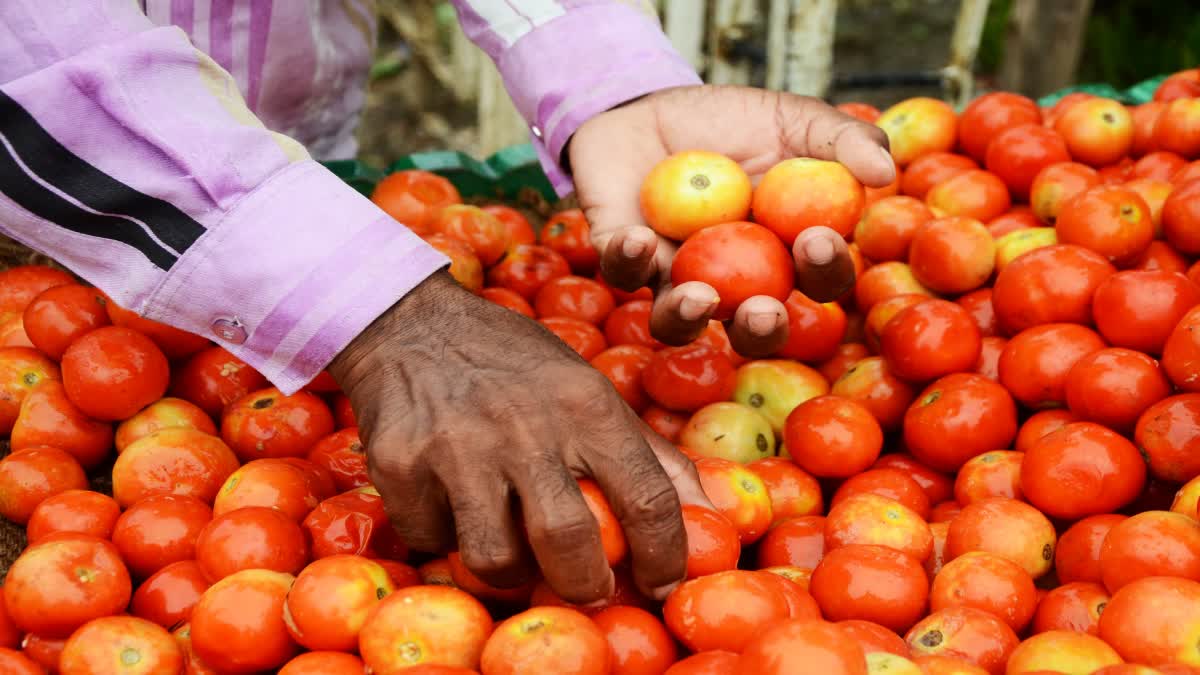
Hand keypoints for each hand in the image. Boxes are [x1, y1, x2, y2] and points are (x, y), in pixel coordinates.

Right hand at [328, 272, 710, 602]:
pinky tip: (454, 510)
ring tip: (516, 553)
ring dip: (511, 572)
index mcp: (585, 405)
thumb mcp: (588, 389)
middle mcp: (524, 426)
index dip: (665, 556)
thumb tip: (713, 513)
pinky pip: (433, 540)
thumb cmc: (516, 366)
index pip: (646, 497)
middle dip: (586, 585)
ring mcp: (457, 447)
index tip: (663, 584)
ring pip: (494, 558)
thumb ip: (649, 454)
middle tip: (589, 589)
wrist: (411, 324)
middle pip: (568, 543)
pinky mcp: (400, 465)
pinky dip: (448, 540)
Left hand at [572, 85, 895, 354]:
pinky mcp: (622, 259)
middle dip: (763, 329)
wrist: (651, 105)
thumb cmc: (733, 121)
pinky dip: (629, 260)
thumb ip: (842, 139)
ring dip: (687, 319)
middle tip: (766, 309)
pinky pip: (623, 272)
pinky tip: (639, 238)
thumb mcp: (794, 119)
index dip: (824, 271)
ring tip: (699, 298)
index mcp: (784, 254)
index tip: (818, 240)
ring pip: (679, 322)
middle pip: (753, 327)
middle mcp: (733, 281)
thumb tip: (884, 171)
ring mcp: (673, 276)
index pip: (817, 281)